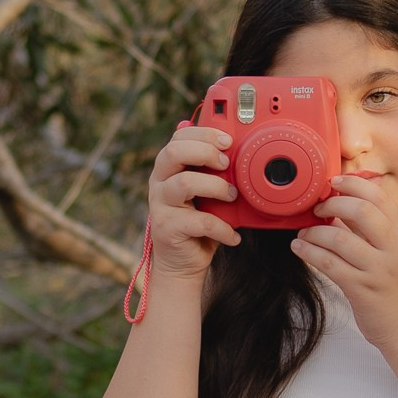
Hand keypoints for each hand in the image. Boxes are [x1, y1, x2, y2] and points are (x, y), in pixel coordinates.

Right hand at [143, 124, 240, 282]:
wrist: (183, 263)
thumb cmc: (199, 224)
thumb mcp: (209, 194)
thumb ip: (216, 173)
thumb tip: (238, 150)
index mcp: (168, 168)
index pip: (178, 138)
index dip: (203, 133)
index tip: (228, 140)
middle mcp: (159, 182)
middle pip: (173, 152)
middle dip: (205, 152)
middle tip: (226, 163)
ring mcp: (159, 205)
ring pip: (184, 183)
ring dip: (215, 187)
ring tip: (232, 196)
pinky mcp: (166, 228)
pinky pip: (199, 222)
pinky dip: (222, 228)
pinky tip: (233, 235)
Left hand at [292, 175, 397, 349]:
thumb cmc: (394, 285)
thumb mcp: (391, 250)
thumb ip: (370, 227)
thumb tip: (338, 203)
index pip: (379, 197)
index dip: (352, 184)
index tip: (333, 182)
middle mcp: (393, 248)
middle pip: (361, 211)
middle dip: (332, 204)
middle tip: (317, 209)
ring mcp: (378, 269)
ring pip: (340, 239)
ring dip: (315, 232)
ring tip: (304, 233)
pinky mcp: (362, 290)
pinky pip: (329, 264)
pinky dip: (309, 252)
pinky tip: (299, 248)